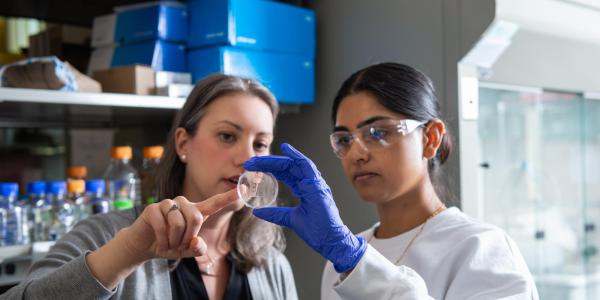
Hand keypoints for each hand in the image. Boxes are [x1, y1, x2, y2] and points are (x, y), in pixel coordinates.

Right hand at [124, 189, 238, 260]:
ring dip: (174, 241)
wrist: (144, 245)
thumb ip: (197, 248)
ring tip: (169, 244)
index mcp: (196, 212)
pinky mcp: (153, 208)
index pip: (215, 203)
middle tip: (179, 245)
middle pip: (197, 217)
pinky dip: (163, 240)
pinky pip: (164, 226)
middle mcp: (184, 204)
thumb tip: (196, 242)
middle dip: (188, 237)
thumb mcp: (187, 251)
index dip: (230, 197)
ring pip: (179, 223)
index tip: (245, 189)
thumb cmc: (169, 244)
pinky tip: (160, 243)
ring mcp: (168, 204)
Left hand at [244, 143, 366, 272]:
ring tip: (259, 159)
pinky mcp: (317, 186)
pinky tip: (286, 149)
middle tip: (250, 162)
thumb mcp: (289, 219)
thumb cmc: (316, 230)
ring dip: (276, 160)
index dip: (269, 168)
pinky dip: (297, 156)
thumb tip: (257, 211)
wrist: (330, 241)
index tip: (253, 167)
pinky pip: (307, 166)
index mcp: (304, 189)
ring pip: (294, 164)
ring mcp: (315, 183)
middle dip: (268, 162)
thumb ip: (275, 213)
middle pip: (287, 166)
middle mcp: (310, 183)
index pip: (285, 173)